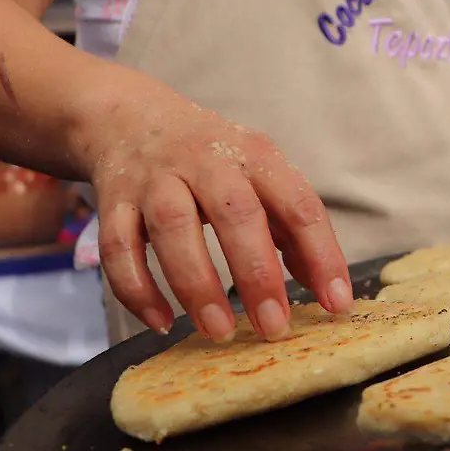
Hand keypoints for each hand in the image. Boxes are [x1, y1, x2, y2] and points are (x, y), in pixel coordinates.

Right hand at [81, 91, 351, 342]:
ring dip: (196, 285)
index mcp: (256, 156)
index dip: (322, 255)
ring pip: (172, 228)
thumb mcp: (259, 177)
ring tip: (218, 331)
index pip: (299, 205)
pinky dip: (137, 289)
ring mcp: (155, 178)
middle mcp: (206, 160)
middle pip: (235, 214)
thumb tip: (324, 287)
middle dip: (257, 274)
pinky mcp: (113, 199)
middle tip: (273, 326)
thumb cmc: (212, 160)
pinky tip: (162, 322)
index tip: (336, 304)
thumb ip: (291, 228)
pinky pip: (119, 247)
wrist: (131, 119)